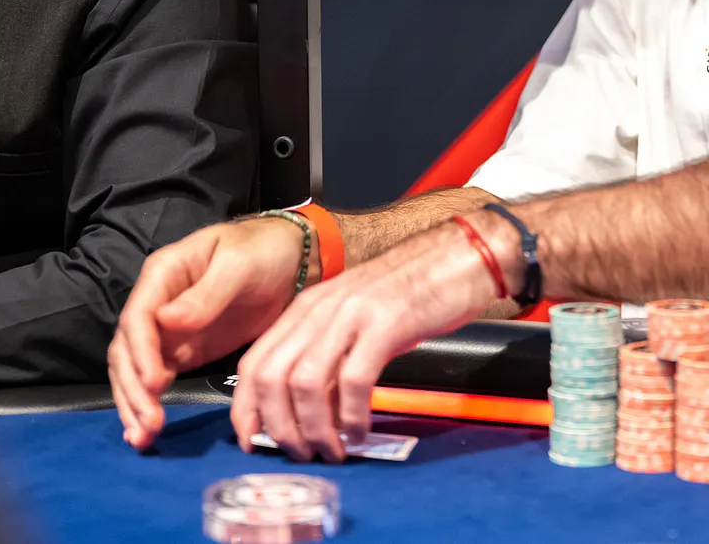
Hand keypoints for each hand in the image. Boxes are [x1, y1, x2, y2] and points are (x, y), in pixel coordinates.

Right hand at [110, 217, 306, 449]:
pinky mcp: (183, 351)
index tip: (154, 383)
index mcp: (164, 273)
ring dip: (134, 402)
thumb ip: (207, 294)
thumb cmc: (264, 252)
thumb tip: (167, 321)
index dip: (141, 352)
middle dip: (133, 387)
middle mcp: (156, 303)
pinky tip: (146, 431)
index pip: (138, 317)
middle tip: (148, 423)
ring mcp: (167, 330)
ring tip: (143, 437)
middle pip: (128, 348)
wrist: (291, 260)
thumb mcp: (239, 265)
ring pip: (135, 369)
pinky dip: (148, 403)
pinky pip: (155, 378)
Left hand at [229, 216, 506, 461]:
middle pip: (272, 377)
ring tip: (332, 449)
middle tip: (300, 453)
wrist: (461, 254)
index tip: (252, 441)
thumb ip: (329, 355)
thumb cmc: (414, 288)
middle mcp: (321, 308)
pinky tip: (360, 432)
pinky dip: (350, 417)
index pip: (255, 361)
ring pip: (305, 383)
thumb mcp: (357, 316)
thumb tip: (312, 410)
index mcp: (308, 306)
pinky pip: (353, 381)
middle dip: (278, 427)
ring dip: (313, 429)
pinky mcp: (385, 324)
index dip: (246, 409)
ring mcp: (352, 314)